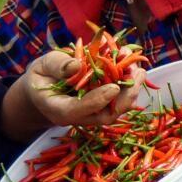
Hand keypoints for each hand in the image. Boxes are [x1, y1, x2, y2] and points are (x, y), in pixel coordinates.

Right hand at [0, 49, 142, 142]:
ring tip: (139, 70)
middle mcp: (79, 116)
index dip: (96, 100)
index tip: (114, 86)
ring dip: (131, 91)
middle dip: (125, 97)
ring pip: (116, 109)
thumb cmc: (42, 75)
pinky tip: (134, 70)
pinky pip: (119, 101)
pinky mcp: (103, 108)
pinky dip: (129, 87)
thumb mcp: (43, 65)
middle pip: (105, 115)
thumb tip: (77, 66)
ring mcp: (92, 114)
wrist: (44, 86)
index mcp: (58, 109)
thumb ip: (57, 66)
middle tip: (137, 74)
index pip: (77, 110)